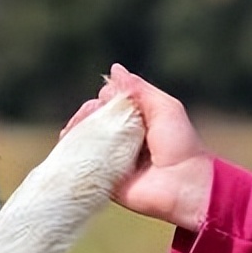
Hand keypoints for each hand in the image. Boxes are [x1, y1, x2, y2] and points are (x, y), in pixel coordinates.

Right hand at [61, 64, 212, 230]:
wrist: (184, 183)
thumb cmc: (180, 143)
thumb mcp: (164, 107)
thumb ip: (139, 89)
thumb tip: (114, 69)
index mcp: (135, 122)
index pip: (107, 105)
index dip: (102, 100)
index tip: (105, 99)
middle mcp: (120, 140)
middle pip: (92, 121)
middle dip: (86, 114)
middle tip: (91, 114)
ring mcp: (110, 159)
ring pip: (83, 140)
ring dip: (75, 130)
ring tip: (76, 128)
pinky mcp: (103, 178)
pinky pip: (81, 164)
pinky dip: (71, 152)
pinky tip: (67, 142)